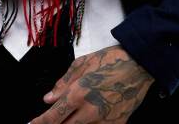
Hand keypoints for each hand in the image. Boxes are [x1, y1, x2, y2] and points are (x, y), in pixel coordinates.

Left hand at [30, 44, 154, 123]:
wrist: (139, 65)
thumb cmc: (110, 61)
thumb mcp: (81, 64)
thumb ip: (62, 83)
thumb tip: (48, 98)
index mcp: (78, 93)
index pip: (53, 116)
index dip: (39, 123)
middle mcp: (90, 111)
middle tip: (47, 122)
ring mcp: (104, 121)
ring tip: (68, 118)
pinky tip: (84, 120)